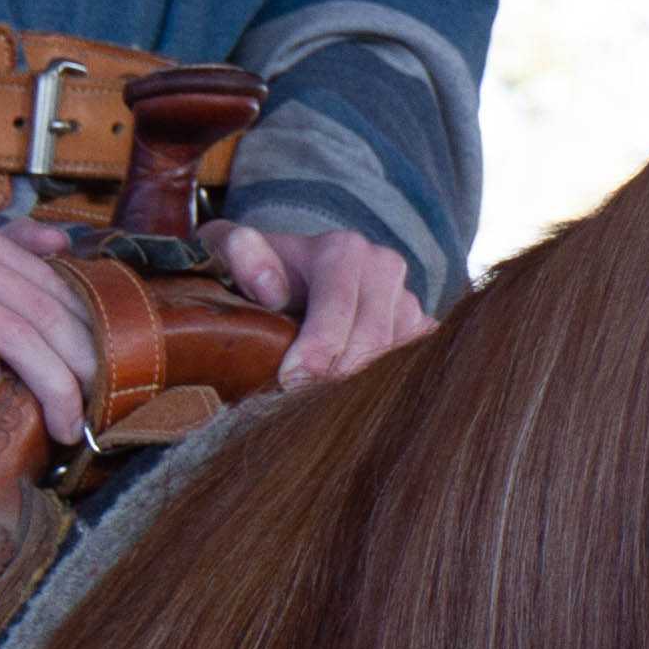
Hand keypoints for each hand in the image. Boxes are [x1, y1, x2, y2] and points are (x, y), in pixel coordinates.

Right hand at [0, 214, 104, 440]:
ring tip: (62, 421)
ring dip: (46, 381)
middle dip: (77, 368)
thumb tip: (64, 243)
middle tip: (91, 415)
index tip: (108, 381)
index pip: (55, 290)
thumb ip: (9, 248)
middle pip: (41, 314)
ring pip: (10, 329)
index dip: (90, 337)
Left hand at [209, 219, 427, 387]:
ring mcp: (406, 296)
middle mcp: (382, 266)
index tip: (288, 380)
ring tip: (320, 396)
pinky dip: (384, 382)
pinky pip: (414, 363)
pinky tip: (352, 390)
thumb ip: (239, 255)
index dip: (316, 351)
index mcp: (342, 250)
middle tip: (301, 401)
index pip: (339, 309)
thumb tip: (270, 288)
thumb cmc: (255, 269)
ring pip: (395, 356)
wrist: (290, 270)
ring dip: (359, 384)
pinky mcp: (418, 325)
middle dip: (336, 376)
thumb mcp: (229, 248)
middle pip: (372, 339)